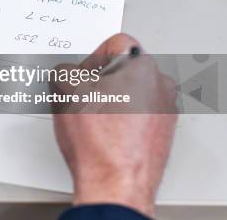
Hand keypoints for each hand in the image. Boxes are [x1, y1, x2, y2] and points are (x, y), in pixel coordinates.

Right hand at [52, 34, 176, 217]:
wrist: (115, 183)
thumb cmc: (99, 141)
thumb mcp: (64, 91)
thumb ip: (63, 70)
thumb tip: (65, 73)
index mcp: (142, 66)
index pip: (113, 44)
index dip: (90, 59)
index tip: (82, 77)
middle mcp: (160, 86)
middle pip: (123, 69)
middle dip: (101, 81)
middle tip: (83, 99)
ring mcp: (164, 112)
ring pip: (130, 93)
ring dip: (111, 102)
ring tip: (93, 121)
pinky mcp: (161, 134)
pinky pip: (137, 116)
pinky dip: (121, 121)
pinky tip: (104, 135)